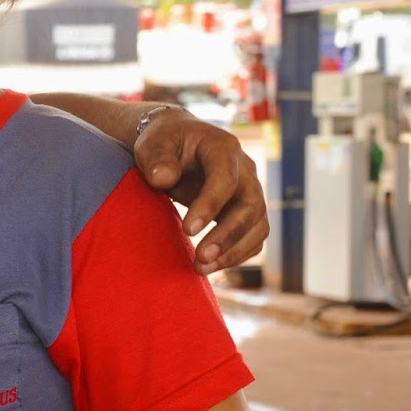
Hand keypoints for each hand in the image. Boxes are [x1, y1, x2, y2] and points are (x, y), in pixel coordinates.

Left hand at [134, 108, 268, 274]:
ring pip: (258, 226)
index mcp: (223, 148)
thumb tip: (163, 179)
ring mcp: (250, 191)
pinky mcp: (247, 211)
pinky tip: (211, 267)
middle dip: (227, 236)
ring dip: (234, 252)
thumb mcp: (152, 142)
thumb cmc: (164, 142)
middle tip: (201, 258)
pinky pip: (253, 237)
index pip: (225, 180)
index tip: (187, 230)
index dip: (209, 205)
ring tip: (201, 269)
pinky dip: (237, 254)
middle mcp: (245, 170)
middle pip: (251, 207)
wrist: (178, 143)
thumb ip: (156, 158)